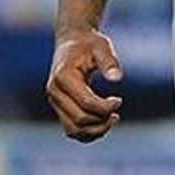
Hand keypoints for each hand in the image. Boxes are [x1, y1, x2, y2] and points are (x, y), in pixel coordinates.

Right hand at [46, 28, 122, 142]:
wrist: (72, 41)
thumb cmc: (88, 43)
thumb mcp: (101, 46)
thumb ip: (109, 61)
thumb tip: (117, 78)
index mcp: (63, 76)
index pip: (85, 102)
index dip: (105, 107)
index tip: (119, 100)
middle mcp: (54, 92)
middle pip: (79, 119)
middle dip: (102, 120)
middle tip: (116, 110)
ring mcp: (55, 102)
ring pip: (73, 130)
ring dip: (95, 130)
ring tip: (112, 119)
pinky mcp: (59, 108)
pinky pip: (71, 130)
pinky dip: (88, 132)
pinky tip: (103, 122)